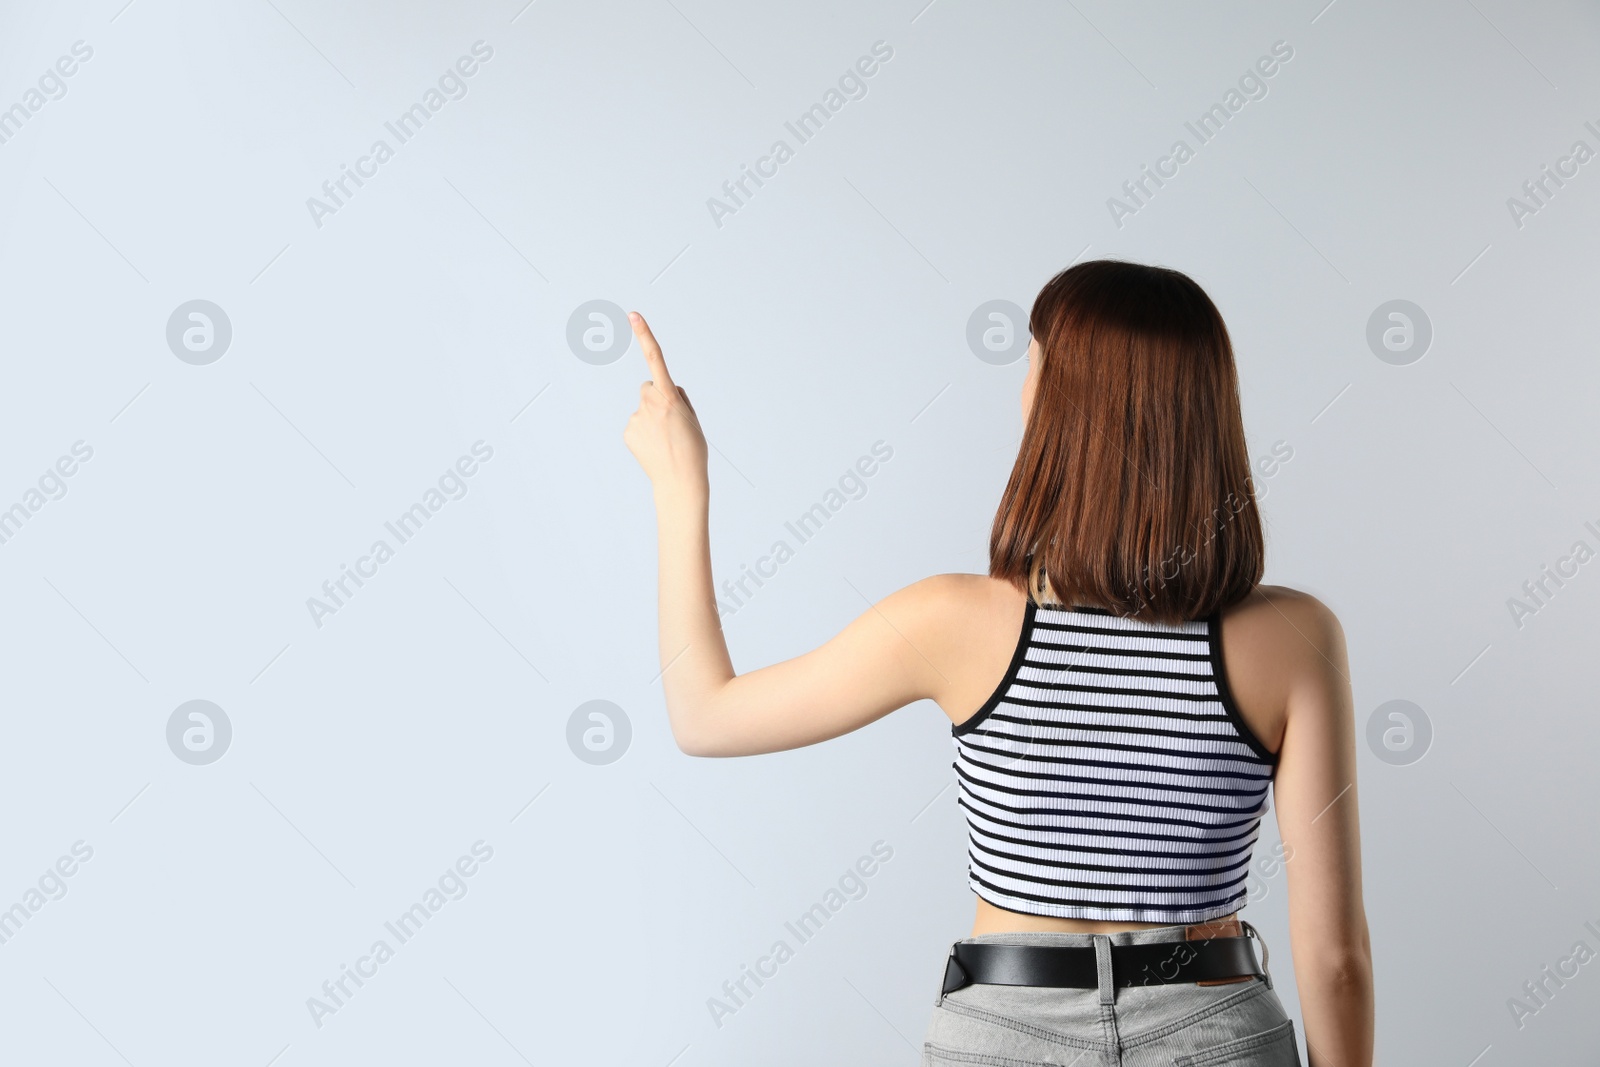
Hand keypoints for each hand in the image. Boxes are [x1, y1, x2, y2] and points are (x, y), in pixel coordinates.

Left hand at [623, 311, 708, 504]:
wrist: (680, 482)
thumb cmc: (692, 450)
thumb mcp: (692, 419)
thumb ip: (679, 398)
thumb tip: (666, 389)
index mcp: (669, 397)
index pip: (656, 360)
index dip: (645, 336)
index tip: (633, 315)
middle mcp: (649, 404)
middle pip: (649, 389)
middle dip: (658, 399)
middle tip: (672, 423)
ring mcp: (636, 418)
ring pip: (644, 409)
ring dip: (653, 419)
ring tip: (665, 440)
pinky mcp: (628, 432)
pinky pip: (637, 425)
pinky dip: (645, 433)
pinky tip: (655, 447)